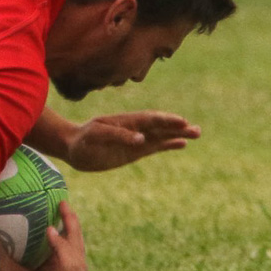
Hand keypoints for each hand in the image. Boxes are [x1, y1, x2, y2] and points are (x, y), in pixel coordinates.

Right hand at [43, 202, 90, 270]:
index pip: (73, 230)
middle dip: (69, 222)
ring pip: (71, 246)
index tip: (62, 201)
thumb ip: (59, 248)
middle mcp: (78, 261)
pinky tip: (52, 253)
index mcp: (77, 256)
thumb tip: (50, 229)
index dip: (68, 215)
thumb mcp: (65, 267)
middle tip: (62, 209)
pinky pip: (65, 256)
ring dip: (66, 234)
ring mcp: (74, 270)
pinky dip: (60, 247)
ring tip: (57, 227)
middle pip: (75, 236)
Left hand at [66, 110, 199, 171]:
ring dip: (177, 135)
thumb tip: (141, 140)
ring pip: (161, 136)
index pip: (149, 119)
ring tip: (196, 133)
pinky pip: (154, 147)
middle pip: (160, 126)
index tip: (181, 122)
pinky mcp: (135, 151)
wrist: (73, 148)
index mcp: (125, 121)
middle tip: (196, 129)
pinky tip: (182, 144)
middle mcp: (134, 128)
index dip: (165, 120)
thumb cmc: (83, 139)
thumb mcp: (96, 135)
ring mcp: (136, 140)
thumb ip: (117, 136)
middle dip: (178, 127)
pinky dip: (168, 145)